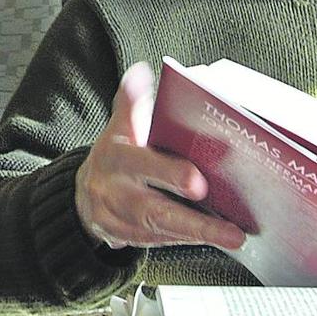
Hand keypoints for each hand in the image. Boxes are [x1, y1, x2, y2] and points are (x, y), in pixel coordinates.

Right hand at [74, 61, 245, 251]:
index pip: (140, 163)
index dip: (168, 174)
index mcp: (115, 157)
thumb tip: (140, 72)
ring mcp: (117, 219)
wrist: (85, 192)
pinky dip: (187, 241)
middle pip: (151, 209)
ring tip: (231, 236)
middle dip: (191, 219)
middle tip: (227, 226)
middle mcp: (113, 191)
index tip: (196, 181)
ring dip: (197, 234)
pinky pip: (158, 243)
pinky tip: (213, 238)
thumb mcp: (120, 125)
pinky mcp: (124, 239)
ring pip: (158, 231)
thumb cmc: (116, 153)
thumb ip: (131, 101)